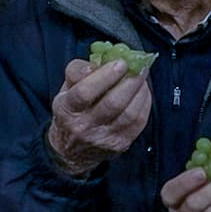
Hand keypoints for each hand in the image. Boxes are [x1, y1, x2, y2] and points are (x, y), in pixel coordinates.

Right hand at [45, 58, 150, 175]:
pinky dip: (144, 103)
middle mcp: (83, 127)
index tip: (120, 63)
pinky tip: (143, 92)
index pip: (85, 92)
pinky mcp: (119, 145)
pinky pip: (138, 122)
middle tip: (139, 66)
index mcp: (67, 109)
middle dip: (130, 82)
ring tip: (141, 77)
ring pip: (129, 114)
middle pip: (112, 103)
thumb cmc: (72, 112)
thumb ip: (78, 71)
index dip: (105, 76)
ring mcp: (103, 139)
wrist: (70, 150)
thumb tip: (101, 61)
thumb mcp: (66, 89)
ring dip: (140, 91)